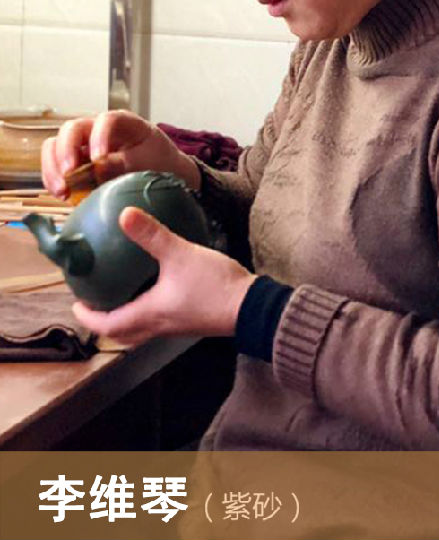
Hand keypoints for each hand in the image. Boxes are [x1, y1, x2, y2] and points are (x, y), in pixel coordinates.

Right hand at [41, 110, 199, 198]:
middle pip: (71, 129)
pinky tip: (62, 195)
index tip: (98, 160)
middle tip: (69, 174)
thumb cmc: (159, 163)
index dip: (98, 136)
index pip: (105, 120)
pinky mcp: (76, 163)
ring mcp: (83, 145)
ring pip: (55, 145)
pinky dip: (54, 180)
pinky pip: (55, 166)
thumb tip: (98, 168)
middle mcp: (97, 129)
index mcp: (122, 122)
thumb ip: (125, 163)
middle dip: (65, 151)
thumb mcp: (149, 162)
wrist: (163, 175)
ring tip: (62, 191)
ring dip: (53, 168)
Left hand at [71, 206, 256, 344]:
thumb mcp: (179, 253)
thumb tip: (124, 214)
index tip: (77, 305)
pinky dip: (149, 311)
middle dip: (106, 321)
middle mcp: (159, 325)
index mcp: (149, 314)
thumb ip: (152, 234)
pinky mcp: (191, 321)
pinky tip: (157, 288)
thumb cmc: (213, 285)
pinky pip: (160, 321)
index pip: (108, 325)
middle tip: (96, 302)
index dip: (89, 317)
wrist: (251, 306)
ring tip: (123, 296)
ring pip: (141, 329)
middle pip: (123, 333)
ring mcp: (176, 325)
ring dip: (127, 318)